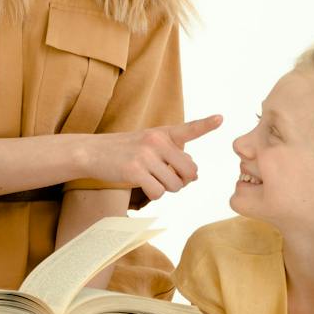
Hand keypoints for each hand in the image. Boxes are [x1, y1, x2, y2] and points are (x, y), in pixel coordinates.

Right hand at [86, 116, 221, 201]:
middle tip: (166, 178)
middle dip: (181, 181)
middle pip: (189, 171)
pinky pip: (158, 193)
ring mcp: (145, 155)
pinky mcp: (135, 170)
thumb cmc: (124, 151)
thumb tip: (195, 177)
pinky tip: (142, 186)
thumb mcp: (149, 145)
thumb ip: (172, 156)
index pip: (188, 129)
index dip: (206, 125)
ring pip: (175, 185)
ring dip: (166, 189)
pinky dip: (153, 195)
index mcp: (162, 133)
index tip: (221, 118)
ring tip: (150, 179)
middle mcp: (156, 141)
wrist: (92, 152)